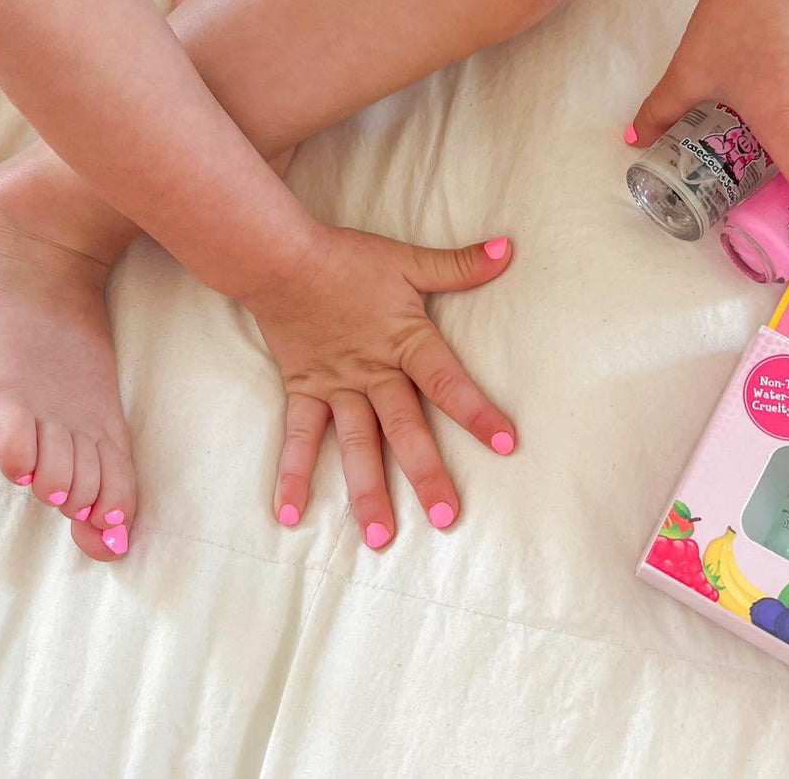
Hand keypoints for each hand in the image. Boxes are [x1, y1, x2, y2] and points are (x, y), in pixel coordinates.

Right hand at [240, 225, 514, 546]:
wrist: (280, 259)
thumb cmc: (348, 259)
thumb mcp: (407, 260)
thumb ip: (458, 265)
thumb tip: (506, 250)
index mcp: (405, 342)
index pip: (448, 382)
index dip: (477, 412)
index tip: (507, 444)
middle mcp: (373, 373)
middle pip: (404, 428)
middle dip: (426, 473)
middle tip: (447, 518)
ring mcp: (337, 387)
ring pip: (355, 445)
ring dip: (367, 491)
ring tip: (381, 539)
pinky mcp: (304, 390)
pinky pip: (298, 437)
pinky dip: (292, 474)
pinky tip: (291, 516)